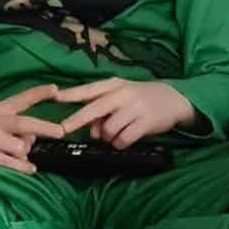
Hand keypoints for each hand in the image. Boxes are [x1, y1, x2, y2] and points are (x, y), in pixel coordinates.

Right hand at [0, 84, 62, 174]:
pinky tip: (30, 168)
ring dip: (25, 153)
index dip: (38, 93)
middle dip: (45, 128)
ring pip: (21, 147)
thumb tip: (35, 138)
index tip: (55, 89)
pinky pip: (11, 163)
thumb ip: (16, 122)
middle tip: (61, 131)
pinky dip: (24, 167)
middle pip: (24, 123)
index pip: (21, 99)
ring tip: (18, 155)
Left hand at [58, 79, 194, 148]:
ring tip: (115, 134)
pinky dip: (119, 143)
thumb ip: (102, 109)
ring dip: (107, 137)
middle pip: (94, 109)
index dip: (71, 94)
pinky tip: (123, 140)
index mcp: (114, 85)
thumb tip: (91, 130)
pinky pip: (123, 139)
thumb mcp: (121, 96)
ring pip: (108, 129)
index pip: (88, 89)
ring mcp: (135, 108)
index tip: (54, 97)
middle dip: (76, 120)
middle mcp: (123, 94)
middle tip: (63, 129)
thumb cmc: (140, 98)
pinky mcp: (145, 122)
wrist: (174, 99)